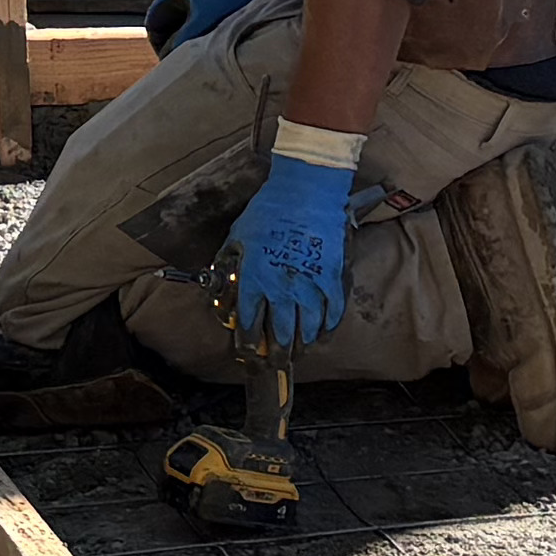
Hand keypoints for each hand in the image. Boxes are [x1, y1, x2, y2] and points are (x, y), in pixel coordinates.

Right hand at [149, 0, 273, 51]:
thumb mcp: (202, 22)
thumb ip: (181, 40)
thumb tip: (168, 58)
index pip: (153, 23)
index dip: (158, 44)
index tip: (169, 61)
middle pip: (168, 24)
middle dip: (174, 42)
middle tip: (185, 61)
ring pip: (185, 23)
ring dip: (189, 38)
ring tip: (200, 53)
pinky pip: (199, 19)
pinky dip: (201, 32)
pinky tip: (212, 42)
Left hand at [229, 146, 356, 345]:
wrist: (304, 193)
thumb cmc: (267, 212)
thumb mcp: (237, 237)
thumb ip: (229, 265)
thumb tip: (221, 284)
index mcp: (255, 281)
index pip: (250, 325)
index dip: (248, 343)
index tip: (249, 351)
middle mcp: (282, 291)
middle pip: (281, 335)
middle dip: (277, 353)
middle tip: (275, 362)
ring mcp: (310, 287)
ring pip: (308, 329)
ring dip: (302, 343)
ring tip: (298, 350)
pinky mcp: (333, 279)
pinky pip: (333, 312)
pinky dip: (328, 325)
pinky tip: (323, 330)